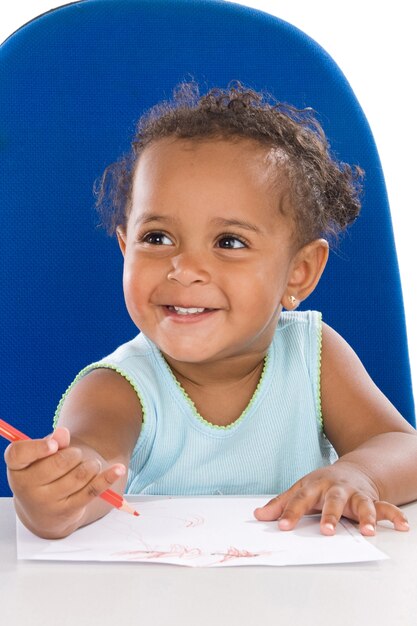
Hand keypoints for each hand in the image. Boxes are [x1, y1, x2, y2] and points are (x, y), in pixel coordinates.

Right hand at [5, 427, 125, 537]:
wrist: (46, 512)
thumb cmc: (44, 474)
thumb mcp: (43, 457)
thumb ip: (53, 443)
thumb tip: (62, 434)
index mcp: (16, 469)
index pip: (19, 454)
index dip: (37, 447)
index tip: (54, 444)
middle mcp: (26, 488)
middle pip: (58, 462)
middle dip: (75, 454)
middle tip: (76, 455)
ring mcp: (46, 503)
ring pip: (79, 475)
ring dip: (90, 465)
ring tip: (89, 466)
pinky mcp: (68, 511)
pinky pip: (92, 490)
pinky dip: (107, 477)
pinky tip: (118, 469)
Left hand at [254, 462, 409, 534]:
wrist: (351, 471)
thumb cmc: (321, 484)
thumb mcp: (300, 490)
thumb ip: (280, 504)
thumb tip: (257, 516)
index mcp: (314, 485)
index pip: (300, 499)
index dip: (291, 512)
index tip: (282, 526)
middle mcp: (336, 488)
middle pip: (332, 500)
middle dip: (330, 515)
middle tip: (326, 531)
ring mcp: (355, 494)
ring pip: (362, 503)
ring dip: (366, 516)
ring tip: (369, 531)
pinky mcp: (372, 500)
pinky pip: (386, 507)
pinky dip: (394, 516)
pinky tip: (402, 526)